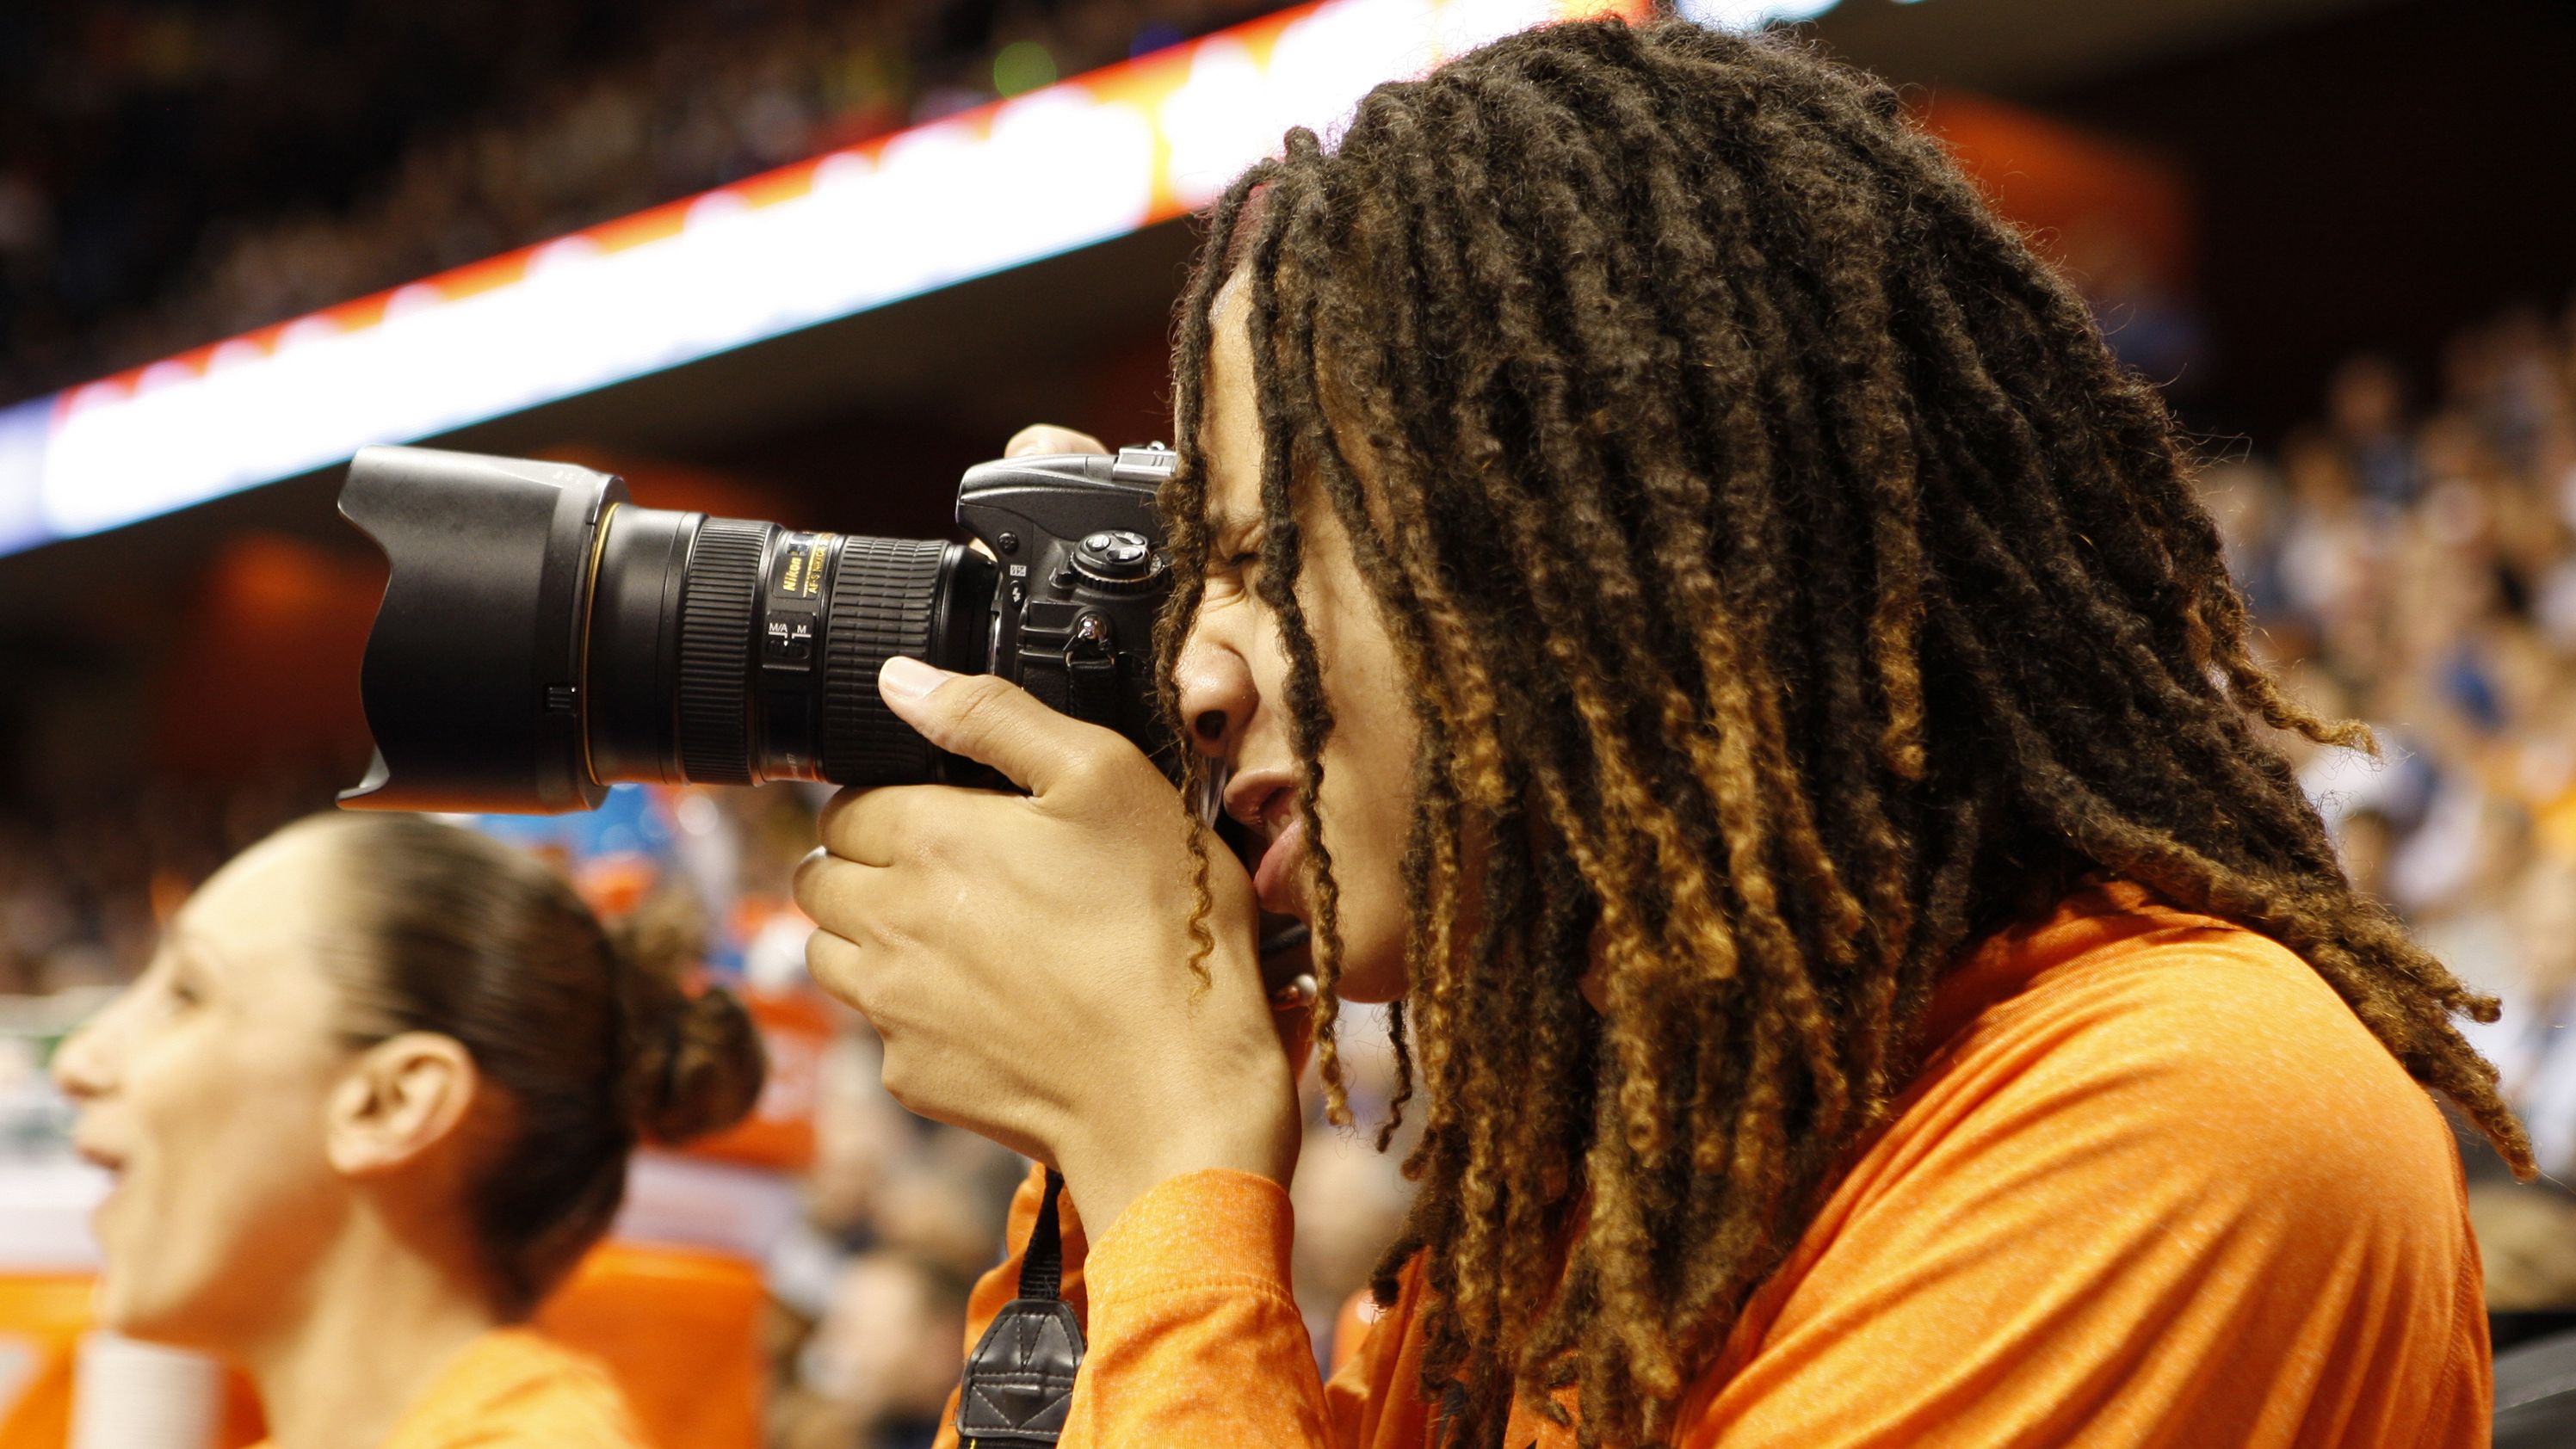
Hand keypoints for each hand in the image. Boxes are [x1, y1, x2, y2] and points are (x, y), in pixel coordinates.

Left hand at [795, 429, 1298, 1233]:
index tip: (954, 814)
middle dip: (868, 864)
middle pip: (823, 876)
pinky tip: (992, 1005)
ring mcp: (892, 1006)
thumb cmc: (1162, 930)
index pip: (846, 801)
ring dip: (872, 935)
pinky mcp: (914, 1075)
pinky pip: (881, 1027)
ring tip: (962, 936)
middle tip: (957, 872)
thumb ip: (995, 716)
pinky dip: (917, 1010)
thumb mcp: (1107, 779)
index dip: (896, 797)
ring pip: (831, 951)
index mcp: (925, 836)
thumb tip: (901, 680)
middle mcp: (886, 921)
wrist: (1178, 1091)